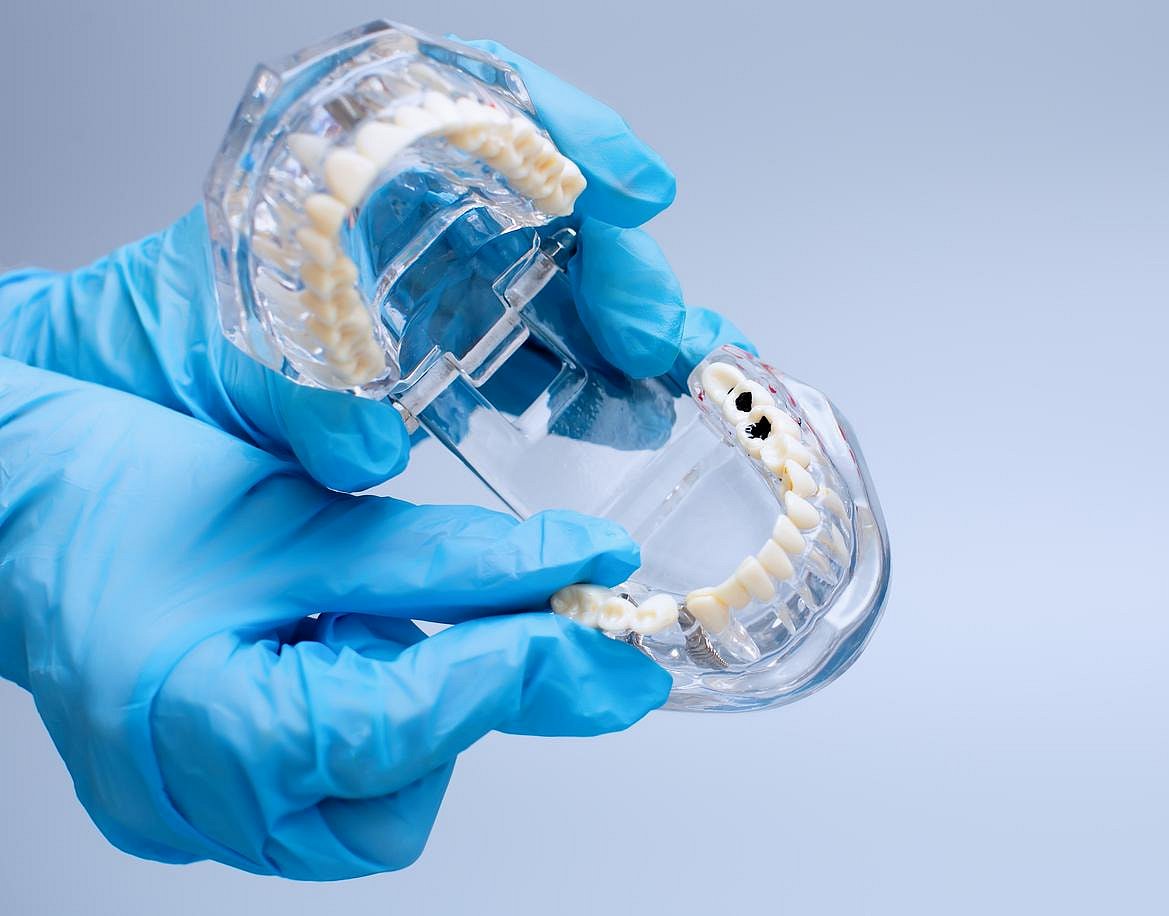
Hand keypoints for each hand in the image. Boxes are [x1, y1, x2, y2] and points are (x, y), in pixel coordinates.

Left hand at [0, 39, 750, 492]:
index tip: (631, 187)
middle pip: (557, 200)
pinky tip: (631, 415)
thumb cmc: (151, 346)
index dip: (572, 133)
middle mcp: (416, 214)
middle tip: (654, 332)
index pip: (483, 102)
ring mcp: (447, 279)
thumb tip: (365, 448)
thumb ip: (292, 399)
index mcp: (354, 170)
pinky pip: (552, 348)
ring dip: (636, 323)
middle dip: (624, 262)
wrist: (127, 401)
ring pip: (573, 277)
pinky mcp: (462, 349)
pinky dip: (605, 380)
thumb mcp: (211, 363)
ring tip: (676, 379)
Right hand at [0, 357, 672, 878]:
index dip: (511, 671)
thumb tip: (585, 565)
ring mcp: (191, 816)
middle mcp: (189, 804)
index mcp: (194, 728)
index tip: (600, 627)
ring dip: (414, 715)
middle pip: (395, 799)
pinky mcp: (207, 801)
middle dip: (458, 707)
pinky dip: (368, 718)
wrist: (15, 501)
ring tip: (361, 615)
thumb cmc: (120, 494)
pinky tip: (337, 642)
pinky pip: (327, 789)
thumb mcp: (301, 514)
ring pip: (372, 806)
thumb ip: (451, 558)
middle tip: (481, 615)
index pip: (397, 726)